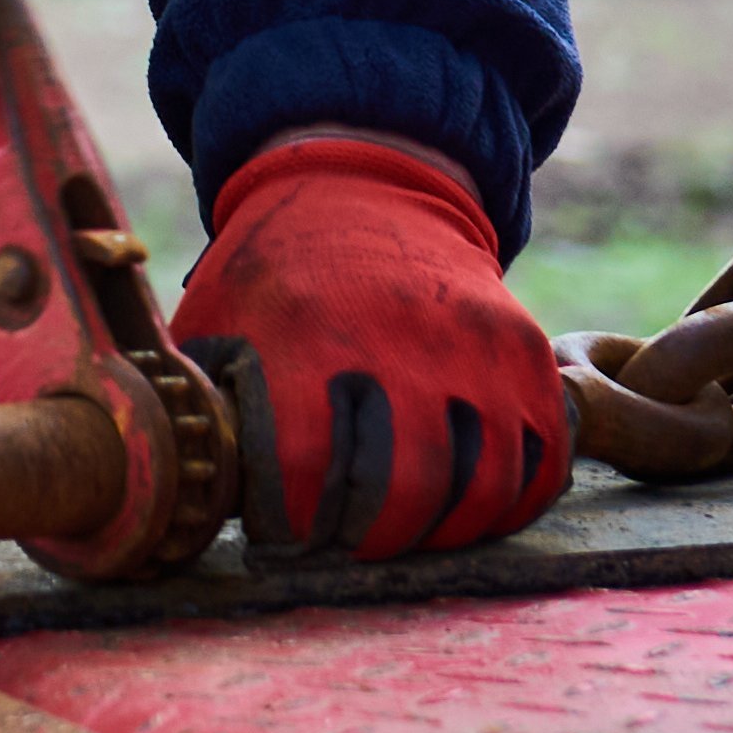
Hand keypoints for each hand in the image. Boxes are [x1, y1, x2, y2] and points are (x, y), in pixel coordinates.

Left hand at [172, 131, 566, 560]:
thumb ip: (209, 408)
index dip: (293, 523)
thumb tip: (193, 499)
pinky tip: (464, 506)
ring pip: (481, 489)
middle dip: (368, 540)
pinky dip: (508, 504)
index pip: (304, 466)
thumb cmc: (276, 276)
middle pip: (403, 490)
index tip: (284, 537)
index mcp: (304, 330)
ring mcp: (474, 344)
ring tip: (402, 529)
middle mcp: (399, 335)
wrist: (367, 188)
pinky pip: (540, 463)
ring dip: (439, 531)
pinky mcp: (526, 351)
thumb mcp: (216, 320)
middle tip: (345, 544)